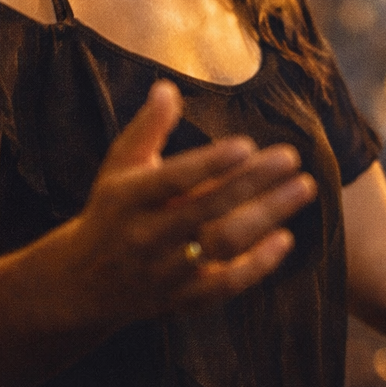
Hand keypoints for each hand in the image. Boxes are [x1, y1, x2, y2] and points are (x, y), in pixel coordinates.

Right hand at [63, 81, 316, 325]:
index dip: (208, 164)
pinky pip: (223, 286)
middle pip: (206, 209)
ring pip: (222, 245)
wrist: (82, 284)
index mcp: (128, 198)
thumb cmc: (112, 210)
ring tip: (303, 188)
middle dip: (252, 182)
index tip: (245, 144)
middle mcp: (145, 236)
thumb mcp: (119, 167)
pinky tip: (285, 238)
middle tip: (291, 158)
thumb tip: (167, 88)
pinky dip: (256, 265)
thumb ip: (147, 129)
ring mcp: (165, 271)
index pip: (171, 180)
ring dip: (266, 216)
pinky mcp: (181, 298)